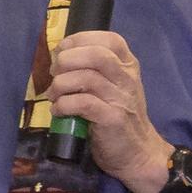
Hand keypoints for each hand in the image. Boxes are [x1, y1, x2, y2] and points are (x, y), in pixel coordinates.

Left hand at [47, 31, 173, 192]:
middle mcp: (127, 78)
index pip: (109, 39)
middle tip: (54, 74)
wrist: (138, 152)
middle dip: (67, 60)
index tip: (62, 51)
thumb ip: (92, 70)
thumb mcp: (111, 87)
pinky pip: (82, 104)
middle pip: (96, 54)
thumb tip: (57, 58)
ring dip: (61, 84)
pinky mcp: (112, 119)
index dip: (80, 40)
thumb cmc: (117, 116)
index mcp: (128, 66)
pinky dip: (63, 105)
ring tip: (53, 95)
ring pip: (86, 78)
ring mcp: (121, 98)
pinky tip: (58, 111)